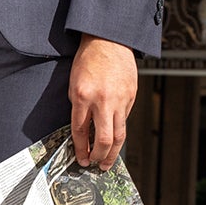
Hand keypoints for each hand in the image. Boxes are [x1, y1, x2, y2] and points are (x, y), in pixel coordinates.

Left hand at [69, 35, 137, 167]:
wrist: (109, 40)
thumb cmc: (88, 60)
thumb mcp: (74, 84)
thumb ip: (78, 109)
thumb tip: (83, 132)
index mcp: (83, 96)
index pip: (81, 132)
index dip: (81, 149)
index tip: (81, 159)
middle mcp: (103, 100)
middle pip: (104, 139)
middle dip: (99, 156)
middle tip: (96, 165)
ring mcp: (120, 99)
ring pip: (120, 134)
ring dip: (113, 152)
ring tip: (108, 162)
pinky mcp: (131, 96)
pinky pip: (125, 118)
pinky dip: (118, 129)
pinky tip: (114, 135)